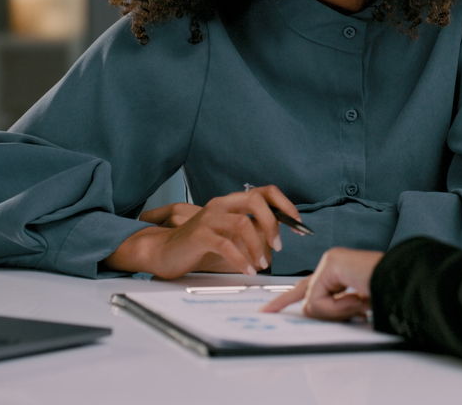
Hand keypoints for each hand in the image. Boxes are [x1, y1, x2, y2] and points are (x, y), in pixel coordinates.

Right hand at [104, 185, 301, 278]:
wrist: (164, 252)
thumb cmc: (198, 245)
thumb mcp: (228, 236)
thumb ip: (250, 234)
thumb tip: (276, 242)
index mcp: (230, 202)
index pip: (265, 191)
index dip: (285, 205)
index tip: (297, 224)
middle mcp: (220, 204)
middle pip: (256, 201)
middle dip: (273, 223)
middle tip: (278, 245)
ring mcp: (208, 218)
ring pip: (242, 223)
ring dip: (258, 245)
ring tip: (262, 264)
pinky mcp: (199, 236)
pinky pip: (226, 245)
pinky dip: (241, 259)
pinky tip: (248, 270)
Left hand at [260, 248, 383, 320]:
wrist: (404, 284)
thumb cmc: (387, 296)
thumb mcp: (353, 307)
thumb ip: (331, 308)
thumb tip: (309, 311)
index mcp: (339, 272)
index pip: (307, 287)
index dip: (285, 299)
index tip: (268, 309)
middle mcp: (332, 262)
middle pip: (304, 292)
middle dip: (293, 305)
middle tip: (283, 311)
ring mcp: (331, 261)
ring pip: (311, 302)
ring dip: (336, 313)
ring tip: (361, 305)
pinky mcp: (331, 264)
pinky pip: (318, 300)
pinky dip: (337, 309)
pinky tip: (359, 299)